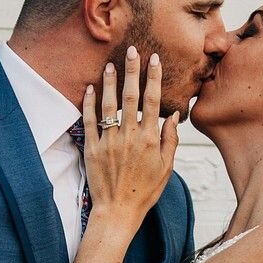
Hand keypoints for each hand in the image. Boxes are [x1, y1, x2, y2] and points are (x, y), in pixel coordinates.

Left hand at [83, 48, 179, 230]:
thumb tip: (173, 115)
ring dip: (109, 82)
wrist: (118, 212)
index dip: (153, 78)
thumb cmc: (145, 191)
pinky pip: (89, 121)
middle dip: (131, 71)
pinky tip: (91, 88)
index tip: (154, 59)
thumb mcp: (166, 168)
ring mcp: (109, 141)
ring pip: (108, 105)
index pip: (153, 101)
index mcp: (149, 139)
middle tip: (132, 50)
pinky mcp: (92, 149)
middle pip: (130, 96)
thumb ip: (170, 140)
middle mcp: (129, 136)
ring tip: (110, 64)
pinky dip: (89, 103)